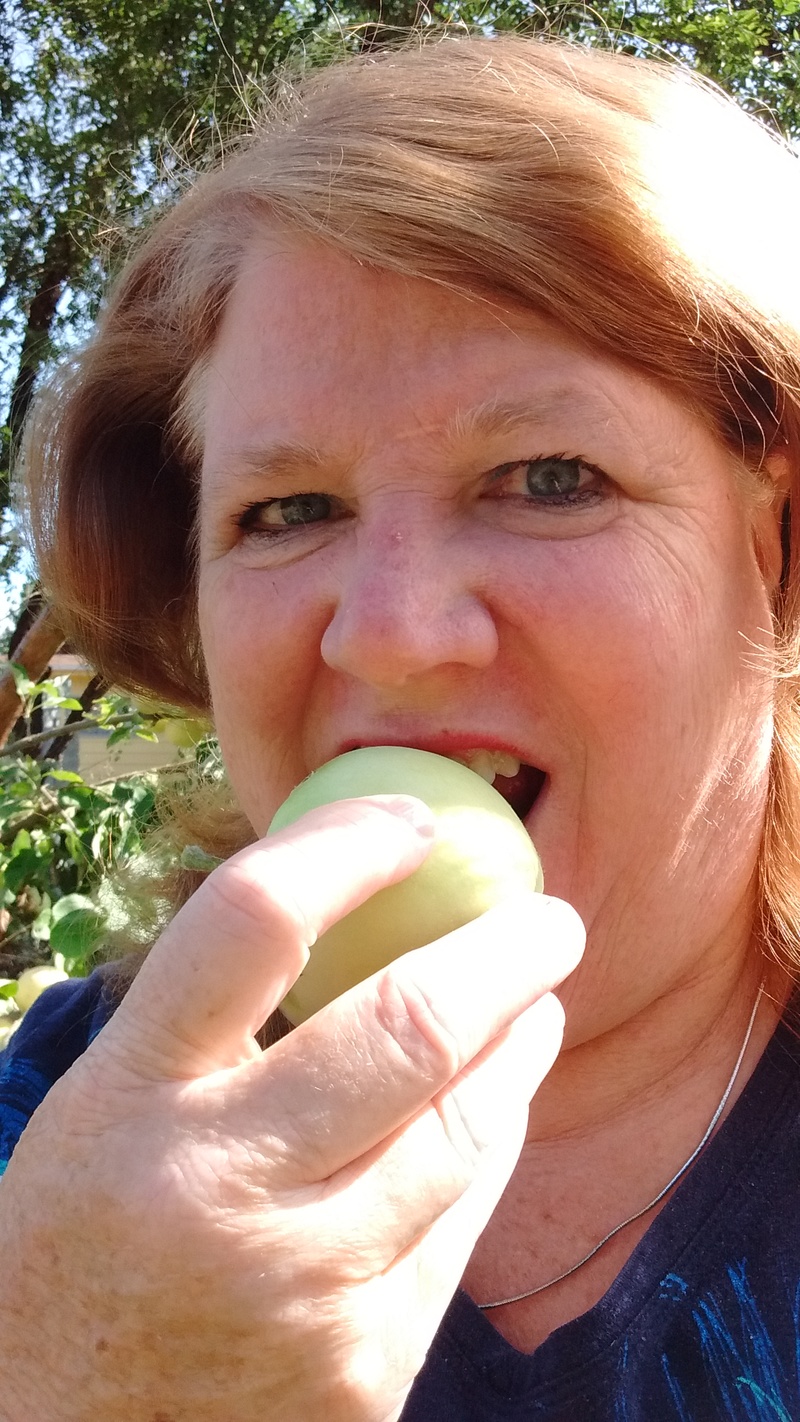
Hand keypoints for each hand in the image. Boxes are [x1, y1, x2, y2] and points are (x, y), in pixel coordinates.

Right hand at [0, 797, 583, 1421]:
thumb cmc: (81, 1250)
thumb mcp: (101, 1112)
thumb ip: (204, 1023)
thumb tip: (341, 905)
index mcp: (129, 1098)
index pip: (253, 923)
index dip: (347, 845)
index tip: (412, 820)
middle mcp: (218, 1188)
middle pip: (407, 1025)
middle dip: (508, 950)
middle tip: (550, 915)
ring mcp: (302, 1288)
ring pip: (464, 1129)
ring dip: (523, 1045)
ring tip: (537, 1002)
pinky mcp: (362, 1368)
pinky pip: (461, 1225)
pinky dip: (491, 1145)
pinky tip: (494, 1111)